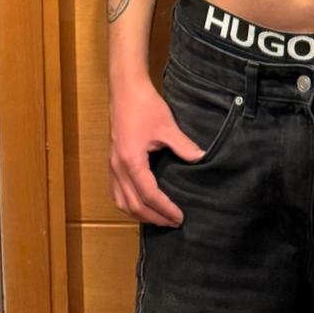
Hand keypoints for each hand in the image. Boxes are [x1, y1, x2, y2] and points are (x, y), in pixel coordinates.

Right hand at [108, 77, 205, 227]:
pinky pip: (116, 192)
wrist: (125, 89)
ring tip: (158, 218)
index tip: (180, 217)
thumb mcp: (167, 126)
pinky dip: (128, 204)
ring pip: (121, 202)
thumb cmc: (145, 106)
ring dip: (139, 214)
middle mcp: (118, 168)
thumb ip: (183, 146)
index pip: (149, 195)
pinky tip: (140, 204)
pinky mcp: (112, 161)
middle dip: (153, 218)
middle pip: (133, 205)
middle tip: (173, 223)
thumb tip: (201, 159)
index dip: (165, 209)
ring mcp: (112, 166)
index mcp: (131, 161)